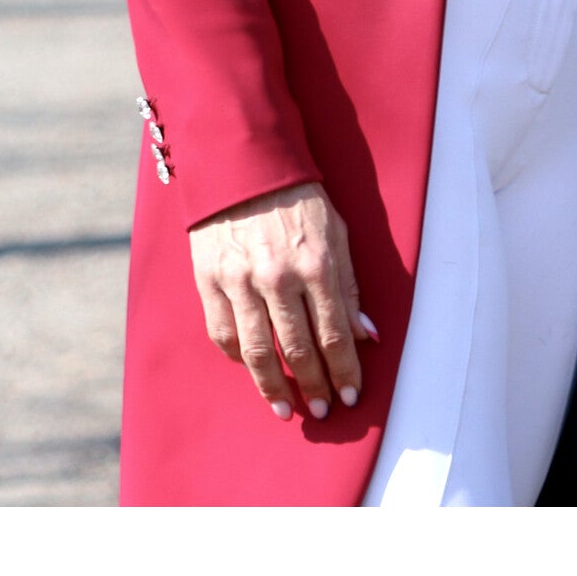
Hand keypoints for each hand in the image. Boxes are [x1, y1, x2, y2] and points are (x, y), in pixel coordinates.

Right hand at [189, 180, 376, 422]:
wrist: (243, 164)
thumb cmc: (297, 199)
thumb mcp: (336, 232)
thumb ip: (349, 285)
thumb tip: (367, 335)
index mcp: (316, 264)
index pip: (335, 334)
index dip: (345, 370)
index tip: (350, 395)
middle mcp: (278, 277)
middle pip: (299, 349)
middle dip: (315, 386)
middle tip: (323, 410)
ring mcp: (240, 280)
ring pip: (259, 352)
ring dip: (274, 388)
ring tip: (285, 411)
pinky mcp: (210, 280)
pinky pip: (223, 334)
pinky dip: (238, 358)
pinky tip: (251, 369)